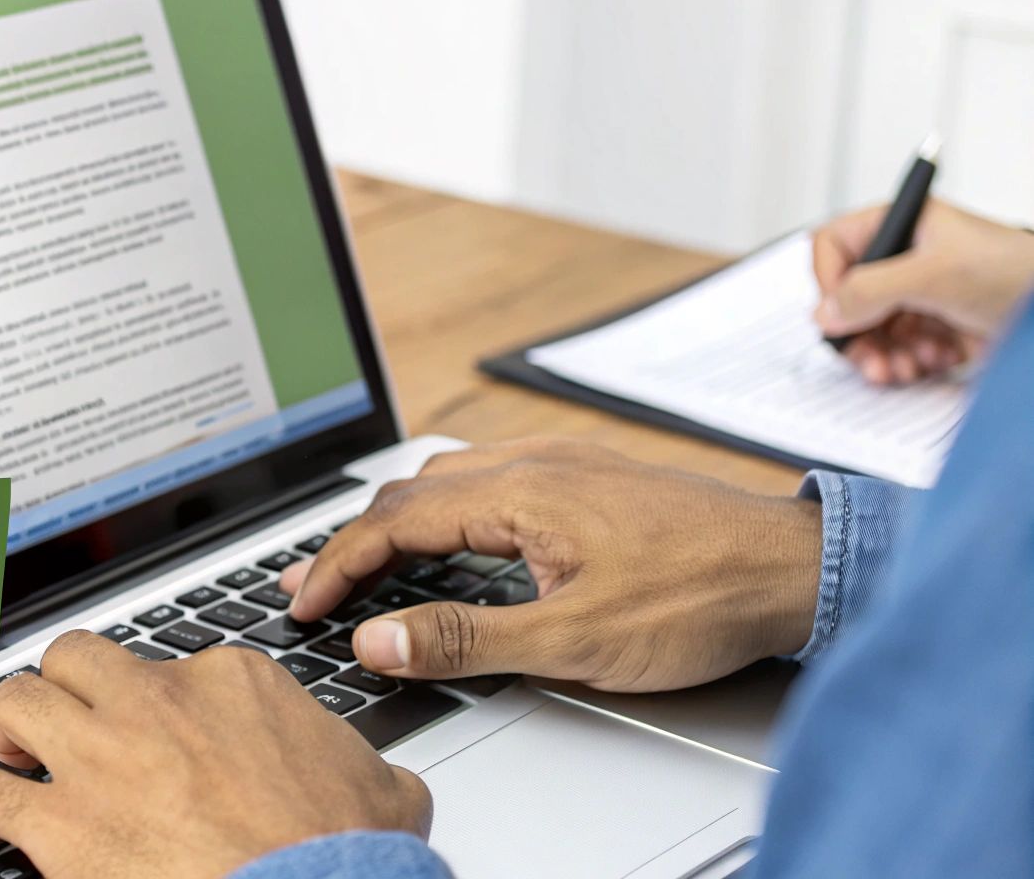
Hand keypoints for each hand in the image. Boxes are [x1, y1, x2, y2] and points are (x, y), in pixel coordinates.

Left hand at [0, 630, 430, 878]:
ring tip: (10, 748)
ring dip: (9, 724)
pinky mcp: (63, 824)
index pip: (174, 663)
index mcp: (231, 682)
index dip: (159, 700)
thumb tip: (374, 777)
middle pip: (79, 658)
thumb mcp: (379, 786)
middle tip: (68, 718)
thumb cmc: (343, 855)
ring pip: (20, 700)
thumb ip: (355, 762)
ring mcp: (104, 758)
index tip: (155, 724)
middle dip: (68, 684)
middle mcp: (158, 703)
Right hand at [283, 439, 822, 692]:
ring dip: (398, 521)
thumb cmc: (701, 597)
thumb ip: (464, 640)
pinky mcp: (589, 477)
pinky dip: (444, 510)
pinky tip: (454, 540)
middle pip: (411, 492)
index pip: (394, 521)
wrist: (796, 568)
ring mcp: (564, 463)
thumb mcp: (573, 640)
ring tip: (368, 563)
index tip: (305, 604)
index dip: (338, 565)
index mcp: (519, 492)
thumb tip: (378, 639)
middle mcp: (535, 462)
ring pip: (450, 478)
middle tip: (315, 586)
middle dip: (354, 540)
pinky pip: (489, 478)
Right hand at [813, 198, 1033, 383]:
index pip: (835, 246)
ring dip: (884, 355)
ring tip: (902, 369)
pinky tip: (933, 361)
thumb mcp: (934, 275)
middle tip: (868, 360)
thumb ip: (870, 290)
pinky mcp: (938, 326)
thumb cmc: (1016, 272)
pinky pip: (902, 349)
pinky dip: (911, 362)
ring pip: (873, 330)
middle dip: (859, 335)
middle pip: (850, 298)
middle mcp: (907, 258)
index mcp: (904, 226)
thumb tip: (824, 313)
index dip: (828, 280)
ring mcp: (922, 294)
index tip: (837, 313)